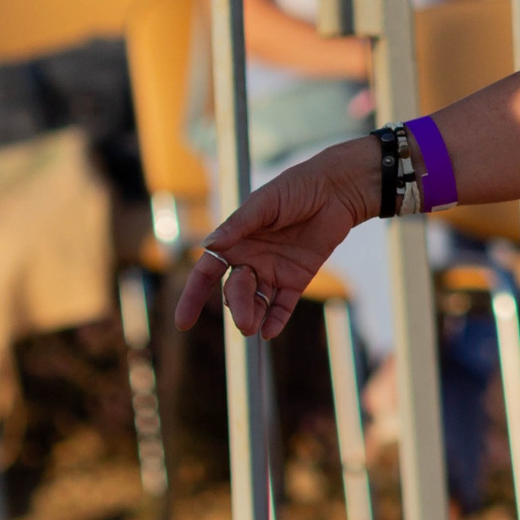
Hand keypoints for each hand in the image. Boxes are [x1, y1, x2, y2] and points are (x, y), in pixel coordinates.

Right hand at [173, 145, 367, 340]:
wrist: (336, 189)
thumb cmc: (296, 188)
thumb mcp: (264, 203)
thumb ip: (238, 225)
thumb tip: (208, 245)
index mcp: (235, 242)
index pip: (206, 273)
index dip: (193, 297)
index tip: (183, 322)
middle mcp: (251, 260)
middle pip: (234, 291)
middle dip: (236, 306)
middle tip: (243, 321)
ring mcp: (274, 271)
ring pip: (257, 301)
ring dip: (252, 316)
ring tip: (252, 329)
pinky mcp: (297, 278)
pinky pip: (283, 304)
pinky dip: (276, 319)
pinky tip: (269, 332)